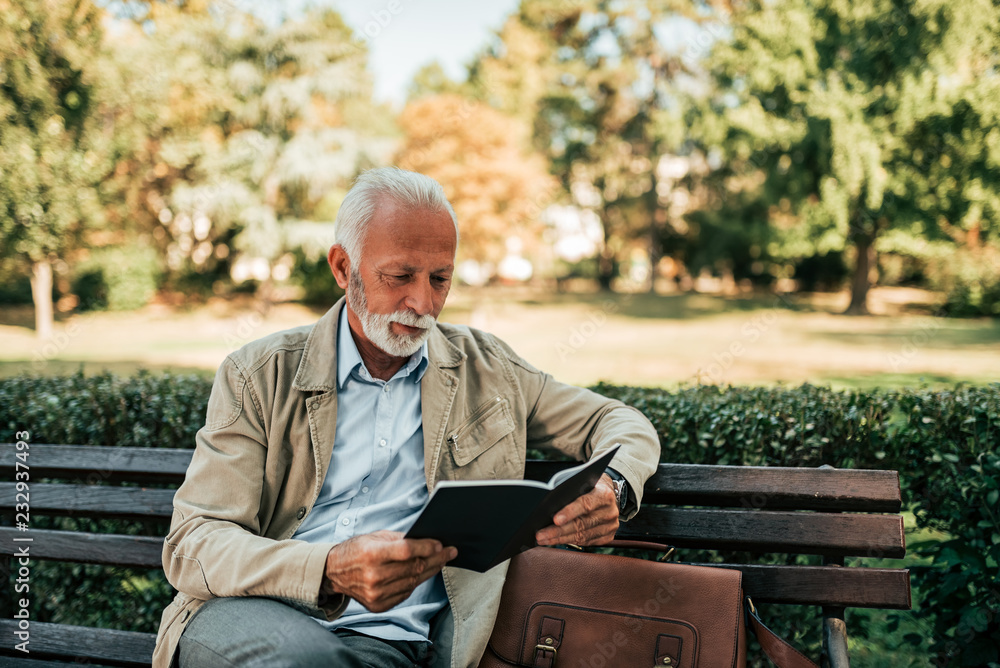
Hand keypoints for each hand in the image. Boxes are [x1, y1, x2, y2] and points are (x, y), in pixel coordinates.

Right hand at [321, 530, 457, 612]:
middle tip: (450, 552)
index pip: (407, 551)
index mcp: (372, 555)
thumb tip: (426, 541)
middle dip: (436, 558)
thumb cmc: (356, 550)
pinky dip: (415, 582)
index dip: (426, 547)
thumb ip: (400, 539)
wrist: (334, 573)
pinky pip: (406, 593)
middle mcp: (374, 576)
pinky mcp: (378, 605)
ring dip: (430, 571)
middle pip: (414, 567)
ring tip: (440, 561)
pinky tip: (423, 573)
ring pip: (413, 581)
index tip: (440, 544)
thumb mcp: (375, 537)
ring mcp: (376, 594)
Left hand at [535, 473, 619, 546]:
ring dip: (560, 539)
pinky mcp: (608, 535)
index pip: (585, 504)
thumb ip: (571, 492)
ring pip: (582, 536)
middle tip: (541, 534)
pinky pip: (586, 542)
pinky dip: (570, 542)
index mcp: (604, 494)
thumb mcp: (582, 483)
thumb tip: (549, 506)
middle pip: (582, 524)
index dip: (569, 512)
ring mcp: (610, 525)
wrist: (607, 494)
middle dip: (558, 531)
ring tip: (544, 539)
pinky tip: (557, 541)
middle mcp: (610, 511)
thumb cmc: (589, 487)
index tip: (555, 520)